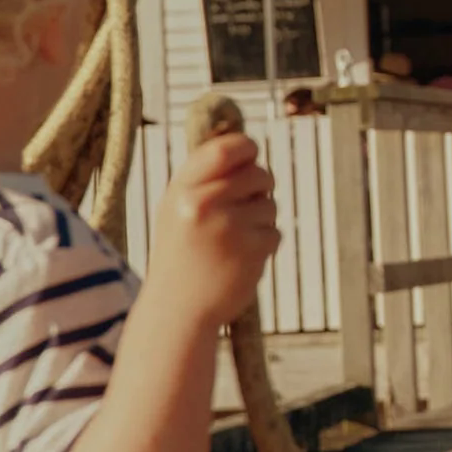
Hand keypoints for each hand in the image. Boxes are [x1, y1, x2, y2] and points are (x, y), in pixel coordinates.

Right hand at [146, 131, 279, 328]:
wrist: (177, 310)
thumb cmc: (179, 254)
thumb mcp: (177, 208)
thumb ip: (205, 176)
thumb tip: (245, 142)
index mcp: (182, 190)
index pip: (225, 148)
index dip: (246, 148)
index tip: (251, 156)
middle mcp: (204, 204)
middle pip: (258, 174)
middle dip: (260, 188)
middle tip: (244, 207)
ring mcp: (230, 228)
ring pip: (270, 205)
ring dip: (260, 220)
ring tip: (232, 241)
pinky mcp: (252, 251)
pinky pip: (275, 232)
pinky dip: (264, 244)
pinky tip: (240, 259)